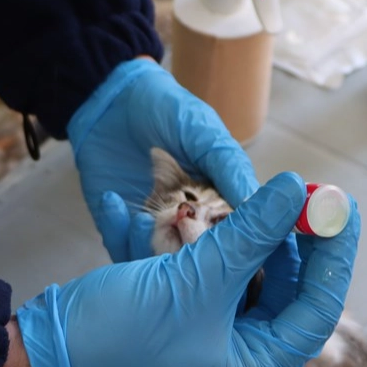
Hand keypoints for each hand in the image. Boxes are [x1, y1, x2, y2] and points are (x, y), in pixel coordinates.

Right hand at [16, 173, 360, 366]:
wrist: (48, 347)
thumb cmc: (124, 330)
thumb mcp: (195, 279)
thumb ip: (249, 233)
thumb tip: (296, 190)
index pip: (316, 310)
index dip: (335, 257)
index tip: (343, 208)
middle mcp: (239, 359)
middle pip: (290, 297)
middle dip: (300, 245)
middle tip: (308, 196)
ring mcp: (212, 340)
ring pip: (257, 285)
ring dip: (263, 243)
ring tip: (274, 201)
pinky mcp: (187, 318)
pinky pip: (224, 280)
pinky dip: (230, 249)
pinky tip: (232, 219)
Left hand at [68, 58, 261, 262]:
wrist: (111, 100)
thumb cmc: (165, 109)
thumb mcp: (203, 131)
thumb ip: (228, 166)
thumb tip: (256, 202)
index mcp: (224, 202)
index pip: (239, 240)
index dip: (237, 251)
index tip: (230, 252)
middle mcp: (193, 223)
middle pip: (199, 263)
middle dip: (187, 256)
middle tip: (177, 237)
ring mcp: (157, 231)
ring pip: (159, 266)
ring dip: (149, 246)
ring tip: (144, 220)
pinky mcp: (122, 229)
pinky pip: (122, 248)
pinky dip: (118, 230)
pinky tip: (114, 200)